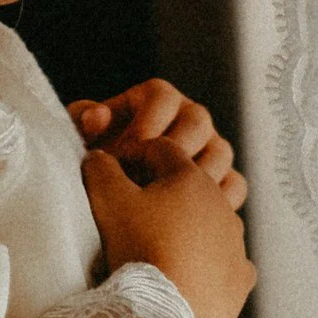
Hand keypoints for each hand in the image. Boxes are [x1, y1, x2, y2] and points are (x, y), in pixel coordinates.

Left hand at [68, 79, 246, 209]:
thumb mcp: (84, 140)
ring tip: (162, 205)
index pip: (162, 96)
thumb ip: (83, 123)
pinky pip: (235, 185)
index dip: (144, 125)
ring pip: (221, 152)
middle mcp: (191, 117)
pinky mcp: (225, 179)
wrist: (114, 197)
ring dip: (191, 179)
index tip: (123, 155)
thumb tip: (96, 118)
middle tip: (144, 183)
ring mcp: (213, 147)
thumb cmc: (98, 160)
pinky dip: (215, 201)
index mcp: (158, 98)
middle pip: (198, 121)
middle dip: (170, 153)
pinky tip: (186, 220)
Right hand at [81, 137, 255, 317]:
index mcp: (191, 178)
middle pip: (189, 186)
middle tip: (132, 211)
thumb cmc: (138, 249)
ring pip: (211, 223)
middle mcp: (222, 205)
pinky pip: (227, 262)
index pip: (160, 149)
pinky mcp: (240, 279)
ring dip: (188, 228)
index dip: (133, 154)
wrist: (166, 314)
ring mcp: (235, 243)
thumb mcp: (108, 200)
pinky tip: (189, 274)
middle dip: (163, 191)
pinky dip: (209, 264)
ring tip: (158, 247)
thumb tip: (99, 156)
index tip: (114, 171)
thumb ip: (100, 168)